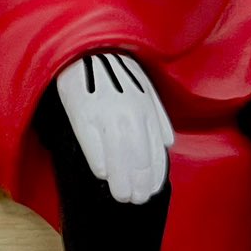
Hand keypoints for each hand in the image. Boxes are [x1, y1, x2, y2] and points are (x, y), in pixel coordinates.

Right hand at [54, 51, 172, 203]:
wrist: (86, 50)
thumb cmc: (115, 73)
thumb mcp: (144, 90)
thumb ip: (158, 118)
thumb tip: (167, 144)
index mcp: (146, 109)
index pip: (155, 151)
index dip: (154, 176)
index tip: (151, 192)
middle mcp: (130, 113)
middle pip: (138, 157)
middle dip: (139, 183)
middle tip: (136, 200)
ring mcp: (106, 112)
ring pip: (118, 155)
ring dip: (121, 180)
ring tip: (120, 196)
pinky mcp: (82, 111)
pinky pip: (93, 142)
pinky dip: (99, 160)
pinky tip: (102, 174)